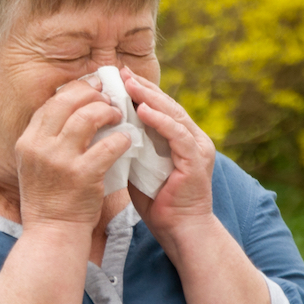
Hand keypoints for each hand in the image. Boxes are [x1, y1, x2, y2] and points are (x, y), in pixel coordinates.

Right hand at [15, 79, 134, 228]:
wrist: (52, 234)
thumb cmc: (50, 198)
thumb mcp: (36, 164)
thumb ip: (48, 138)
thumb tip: (74, 108)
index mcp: (27, 141)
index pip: (51, 103)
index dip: (75, 90)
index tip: (93, 87)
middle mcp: (39, 147)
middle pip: (68, 101)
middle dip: (92, 94)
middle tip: (109, 98)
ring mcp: (60, 161)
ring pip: (88, 117)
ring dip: (107, 112)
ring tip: (118, 116)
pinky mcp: (82, 175)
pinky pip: (108, 145)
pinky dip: (121, 138)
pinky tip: (127, 140)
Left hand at [120, 67, 217, 259]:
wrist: (180, 231)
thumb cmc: (159, 204)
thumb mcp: (139, 170)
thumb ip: (130, 149)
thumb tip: (106, 132)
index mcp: (180, 140)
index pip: (160, 109)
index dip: (141, 92)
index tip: (119, 79)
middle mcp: (192, 139)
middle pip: (167, 105)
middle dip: (144, 88)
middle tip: (122, 72)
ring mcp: (198, 148)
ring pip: (173, 114)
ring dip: (150, 98)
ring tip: (129, 84)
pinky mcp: (196, 160)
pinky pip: (178, 134)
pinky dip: (160, 121)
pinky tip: (143, 110)